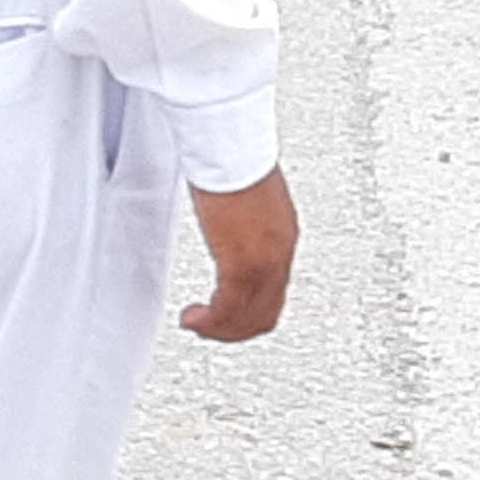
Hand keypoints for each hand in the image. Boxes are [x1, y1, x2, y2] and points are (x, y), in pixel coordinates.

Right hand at [180, 169, 298, 342]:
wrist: (232, 149)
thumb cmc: (236, 162)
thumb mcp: (249, 201)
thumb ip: (247, 225)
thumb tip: (234, 231)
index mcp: (283, 237)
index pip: (275, 293)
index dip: (249, 313)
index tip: (226, 315)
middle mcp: (279, 253)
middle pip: (265, 313)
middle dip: (234, 329)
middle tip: (209, 328)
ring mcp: (264, 260)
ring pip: (249, 317)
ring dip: (220, 329)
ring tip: (197, 324)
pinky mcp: (243, 262)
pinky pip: (231, 308)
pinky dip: (213, 322)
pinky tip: (195, 317)